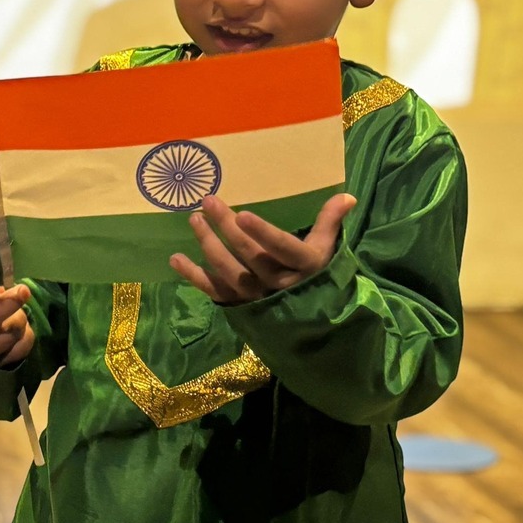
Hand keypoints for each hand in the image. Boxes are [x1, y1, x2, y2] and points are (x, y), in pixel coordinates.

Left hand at [170, 192, 355, 303]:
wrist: (319, 327)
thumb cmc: (320, 278)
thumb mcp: (327, 250)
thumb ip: (330, 222)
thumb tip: (347, 195)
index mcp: (305, 267)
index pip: (283, 249)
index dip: (264, 234)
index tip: (244, 215)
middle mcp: (280, 285)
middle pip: (250, 256)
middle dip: (227, 228)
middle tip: (209, 201)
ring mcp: (259, 298)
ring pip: (231, 273)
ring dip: (209, 245)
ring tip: (194, 219)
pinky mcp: (242, 307)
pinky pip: (216, 292)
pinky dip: (194, 277)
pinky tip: (175, 259)